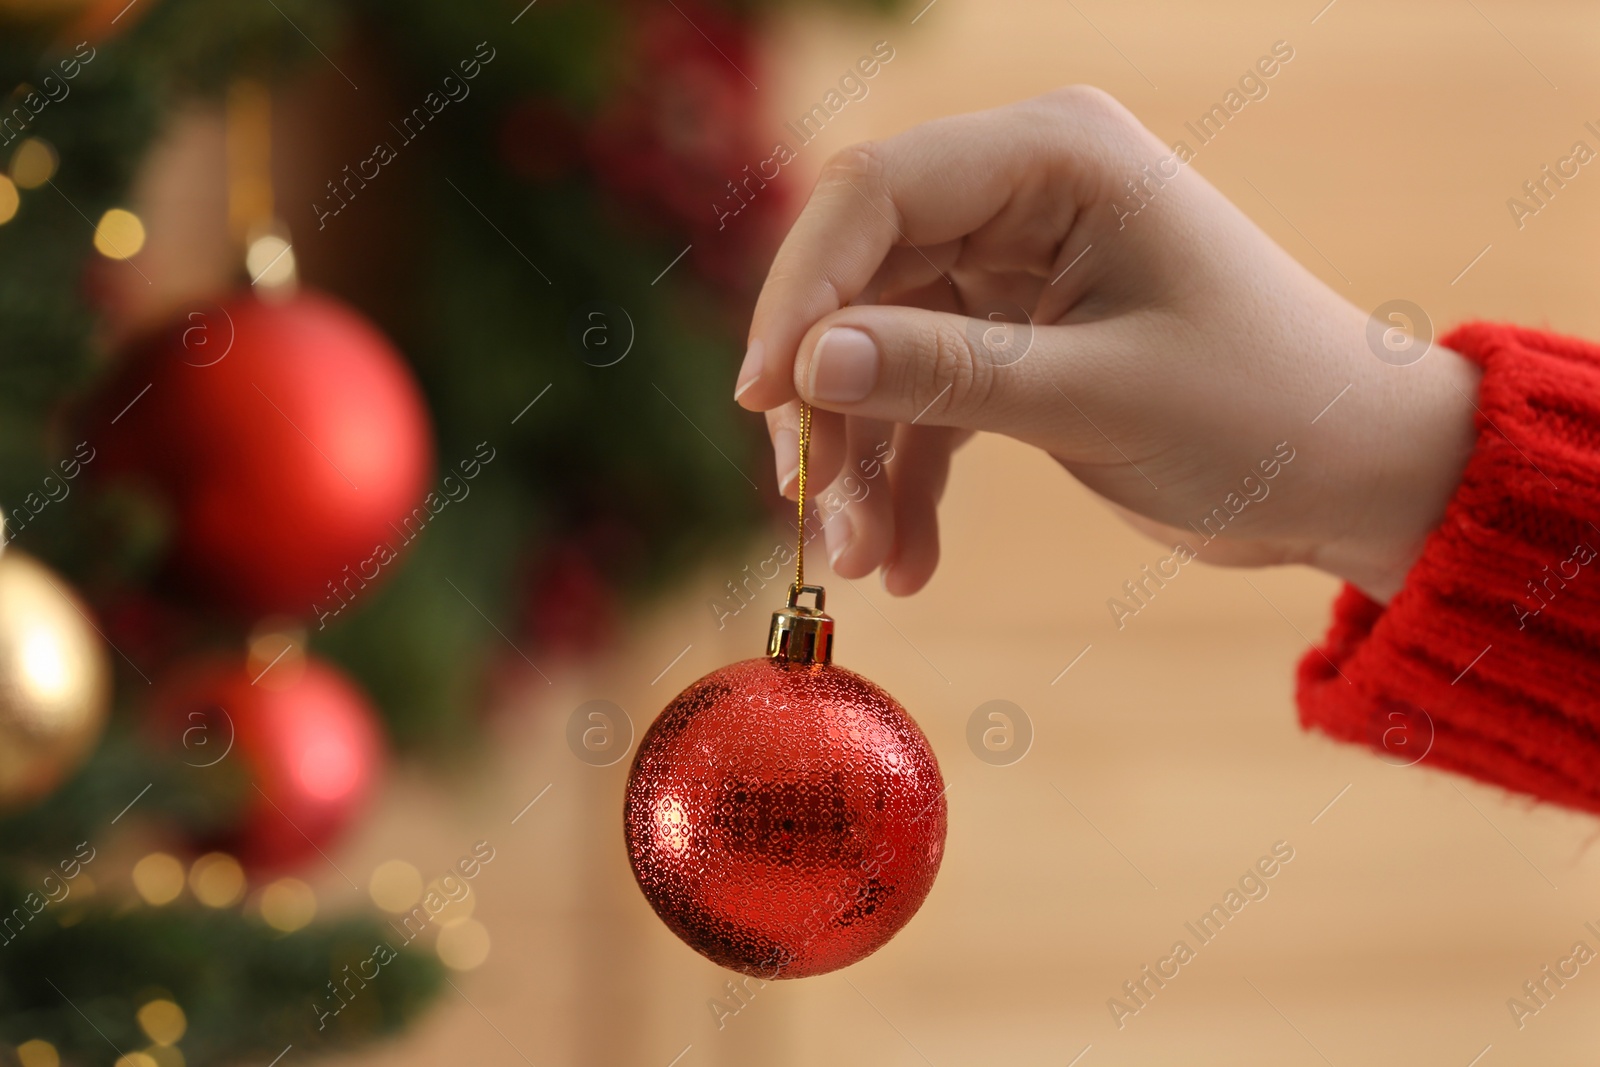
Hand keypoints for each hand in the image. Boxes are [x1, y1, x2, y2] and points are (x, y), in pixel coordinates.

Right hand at [735, 87, 1479, 600]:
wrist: (1354, 476)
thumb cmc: (1262, 413)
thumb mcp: (1096, 397)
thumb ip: (946, 373)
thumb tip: (805, 369)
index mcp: (1057, 158)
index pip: (874, 193)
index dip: (801, 292)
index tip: (763, 400)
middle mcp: (1024, 194)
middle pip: (862, 279)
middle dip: (831, 403)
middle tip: (811, 510)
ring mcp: (1017, 266)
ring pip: (882, 349)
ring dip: (863, 458)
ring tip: (862, 560)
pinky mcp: (1017, 336)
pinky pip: (926, 397)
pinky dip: (908, 475)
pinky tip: (906, 559)